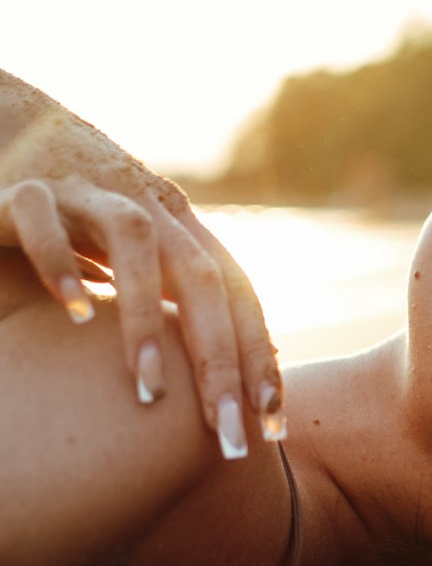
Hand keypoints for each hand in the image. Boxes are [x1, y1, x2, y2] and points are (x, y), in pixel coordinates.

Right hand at [0, 73, 284, 458]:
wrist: (13, 130)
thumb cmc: (82, 223)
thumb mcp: (139, 265)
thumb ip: (175, 310)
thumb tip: (225, 384)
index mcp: (183, 232)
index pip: (239, 296)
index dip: (260, 358)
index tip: (273, 425)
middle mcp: (150, 209)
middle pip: (204, 280)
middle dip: (222, 362)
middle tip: (227, 435)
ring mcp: (90, 192)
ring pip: (135, 242)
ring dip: (145, 319)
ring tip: (149, 390)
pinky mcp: (27, 187)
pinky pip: (44, 217)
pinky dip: (62, 262)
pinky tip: (75, 313)